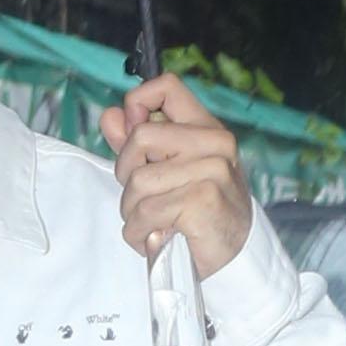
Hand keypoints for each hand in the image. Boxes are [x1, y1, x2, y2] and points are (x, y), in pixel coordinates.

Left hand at [100, 75, 251, 279]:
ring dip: (132, 212)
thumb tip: (110, 115)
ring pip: (138, 181)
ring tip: (150, 224)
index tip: (133, 137)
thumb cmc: (200, 213)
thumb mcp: (169, 172)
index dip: (137, 104)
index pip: (166, 87)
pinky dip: (138, 232)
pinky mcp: (203, 199)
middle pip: (140, 136)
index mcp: (206, 127)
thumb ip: (137, 143)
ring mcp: (212, 169)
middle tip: (142, 198)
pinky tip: (154, 238)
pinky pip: (146, 211)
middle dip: (126, 173)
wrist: (234, 258)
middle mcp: (214, 142)